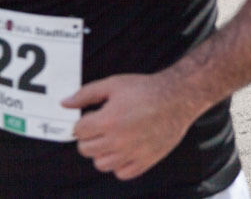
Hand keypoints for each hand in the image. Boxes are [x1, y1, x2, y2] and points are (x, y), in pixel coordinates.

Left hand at [63, 73, 199, 180]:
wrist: (179, 97)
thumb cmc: (147, 89)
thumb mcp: (114, 84)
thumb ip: (86, 93)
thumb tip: (64, 104)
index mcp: (108, 120)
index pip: (78, 131)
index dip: (84, 122)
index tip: (95, 116)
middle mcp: (118, 140)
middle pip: (86, 149)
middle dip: (90, 137)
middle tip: (103, 127)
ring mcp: (132, 152)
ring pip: (101, 164)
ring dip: (103, 152)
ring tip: (114, 139)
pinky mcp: (145, 160)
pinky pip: (121, 173)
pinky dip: (120, 164)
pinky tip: (126, 149)